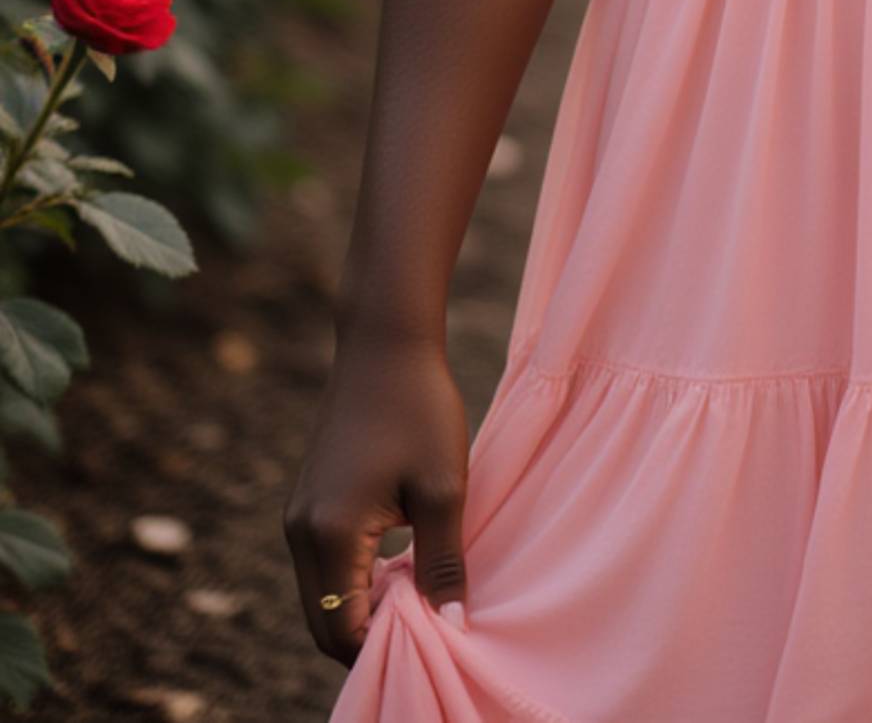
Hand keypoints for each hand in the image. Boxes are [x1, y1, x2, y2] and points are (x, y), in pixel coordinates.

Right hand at [282, 327, 470, 666]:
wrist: (386, 342)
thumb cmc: (421, 408)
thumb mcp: (444, 489)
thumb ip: (443, 564)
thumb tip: (451, 628)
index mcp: (330, 535)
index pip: (341, 630)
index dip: (382, 652)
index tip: (429, 651)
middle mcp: (301, 533)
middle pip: (324, 622)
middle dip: (368, 641)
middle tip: (425, 641)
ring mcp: (298, 517)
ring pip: (322, 597)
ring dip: (361, 612)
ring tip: (417, 609)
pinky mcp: (308, 502)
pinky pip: (323, 567)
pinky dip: (354, 584)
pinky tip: (399, 574)